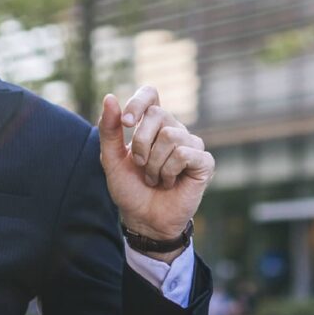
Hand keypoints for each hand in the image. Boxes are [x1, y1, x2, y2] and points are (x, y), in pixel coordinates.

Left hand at [96, 86, 213, 260]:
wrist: (144, 220)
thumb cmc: (130, 189)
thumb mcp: (111, 160)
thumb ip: (109, 130)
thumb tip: (110, 97)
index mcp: (153, 124)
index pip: (150, 94)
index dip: (138, 103)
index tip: (125, 123)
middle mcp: (174, 129)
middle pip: (158, 115)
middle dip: (140, 144)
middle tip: (140, 165)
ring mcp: (192, 144)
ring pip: (170, 136)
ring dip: (154, 164)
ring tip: (155, 178)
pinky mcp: (204, 162)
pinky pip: (184, 154)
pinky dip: (169, 171)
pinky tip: (170, 182)